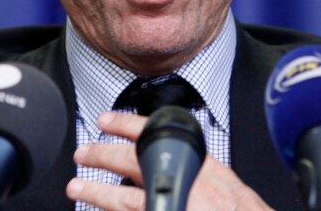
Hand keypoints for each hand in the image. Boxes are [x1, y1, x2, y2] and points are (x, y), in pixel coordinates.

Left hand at [67, 112, 272, 209]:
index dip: (125, 124)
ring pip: (122, 198)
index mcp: (195, 163)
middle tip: (83, 153)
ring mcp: (167, 205)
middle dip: (100, 154)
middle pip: (129, 162)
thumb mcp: (225, 180)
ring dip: (96, 192)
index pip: (155, 133)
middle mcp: (179, 181)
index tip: (105, 120)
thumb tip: (181, 160)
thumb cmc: (243, 210)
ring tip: (77, 188)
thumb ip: (201, 168)